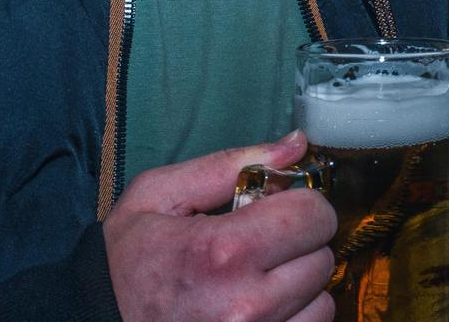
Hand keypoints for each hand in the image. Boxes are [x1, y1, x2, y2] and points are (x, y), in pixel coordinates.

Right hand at [104, 131, 338, 321]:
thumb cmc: (125, 262)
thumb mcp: (159, 196)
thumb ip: (230, 164)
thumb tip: (296, 144)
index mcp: (222, 251)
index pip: (313, 215)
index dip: (300, 205)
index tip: (278, 209)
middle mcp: (245, 303)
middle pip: (322, 258)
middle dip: (300, 243)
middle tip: (265, 245)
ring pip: (321, 301)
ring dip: (300, 286)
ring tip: (260, 280)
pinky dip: (296, 317)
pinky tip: (263, 306)